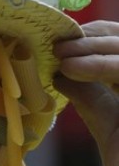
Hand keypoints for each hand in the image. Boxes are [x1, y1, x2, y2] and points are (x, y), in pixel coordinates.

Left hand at [54, 20, 118, 165]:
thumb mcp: (108, 127)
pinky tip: (71, 70)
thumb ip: (91, 98)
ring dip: (92, 48)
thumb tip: (60, 73)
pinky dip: (100, 66)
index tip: (60, 43)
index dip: (95, 38)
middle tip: (56, 45)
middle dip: (92, 38)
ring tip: (59, 56)